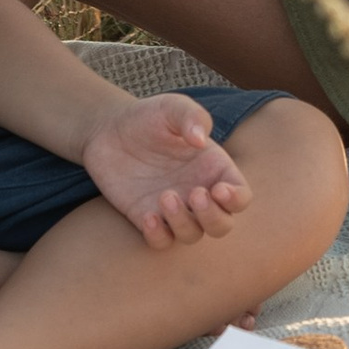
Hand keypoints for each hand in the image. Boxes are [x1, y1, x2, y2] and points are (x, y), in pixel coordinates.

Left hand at [84, 95, 252, 247]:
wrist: (109, 130)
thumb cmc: (148, 117)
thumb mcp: (171, 107)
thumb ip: (191, 116)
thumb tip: (200, 140)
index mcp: (214, 168)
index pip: (240, 196)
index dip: (236, 199)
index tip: (218, 189)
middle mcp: (198, 192)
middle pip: (222, 225)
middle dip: (213, 217)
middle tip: (195, 194)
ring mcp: (173, 209)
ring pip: (192, 235)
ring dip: (183, 223)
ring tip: (165, 196)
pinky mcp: (147, 218)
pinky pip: (161, 241)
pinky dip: (158, 235)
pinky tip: (147, 216)